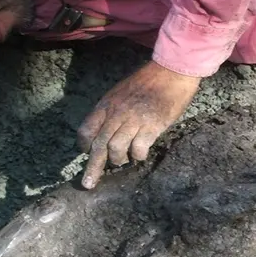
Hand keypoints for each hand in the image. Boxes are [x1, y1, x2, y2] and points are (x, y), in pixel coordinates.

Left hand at [77, 61, 200, 189]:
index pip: (86, 129)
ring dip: (118, 160)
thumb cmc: (147, 83)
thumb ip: (111, 111)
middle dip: (93, 167)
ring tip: (124, 161)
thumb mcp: (120, 93)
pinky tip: (141, 155)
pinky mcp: (151, 126)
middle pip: (99, 145)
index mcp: (107, 105)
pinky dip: (137, 156)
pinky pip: (138, 149)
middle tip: (88, 184)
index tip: (86, 153)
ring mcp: (133, 120)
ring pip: (116, 149)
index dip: (84, 145)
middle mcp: (116, 114)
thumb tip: (105, 131)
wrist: (170, 72)